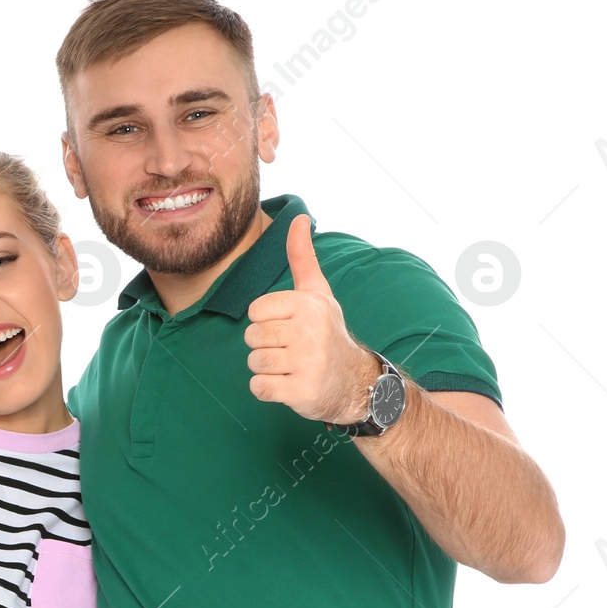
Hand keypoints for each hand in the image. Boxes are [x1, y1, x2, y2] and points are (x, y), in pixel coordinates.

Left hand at [244, 214, 380, 424]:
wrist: (355, 382)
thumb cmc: (326, 333)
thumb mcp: (318, 293)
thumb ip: (302, 257)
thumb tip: (299, 216)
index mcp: (309, 304)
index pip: (254, 311)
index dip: (266, 321)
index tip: (289, 327)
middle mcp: (310, 331)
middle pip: (251, 337)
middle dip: (265, 346)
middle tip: (292, 350)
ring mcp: (307, 362)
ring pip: (254, 362)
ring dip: (267, 368)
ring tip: (292, 366)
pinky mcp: (301, 391)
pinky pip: (258, 388)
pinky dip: (268, 390)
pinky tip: (290, 384)